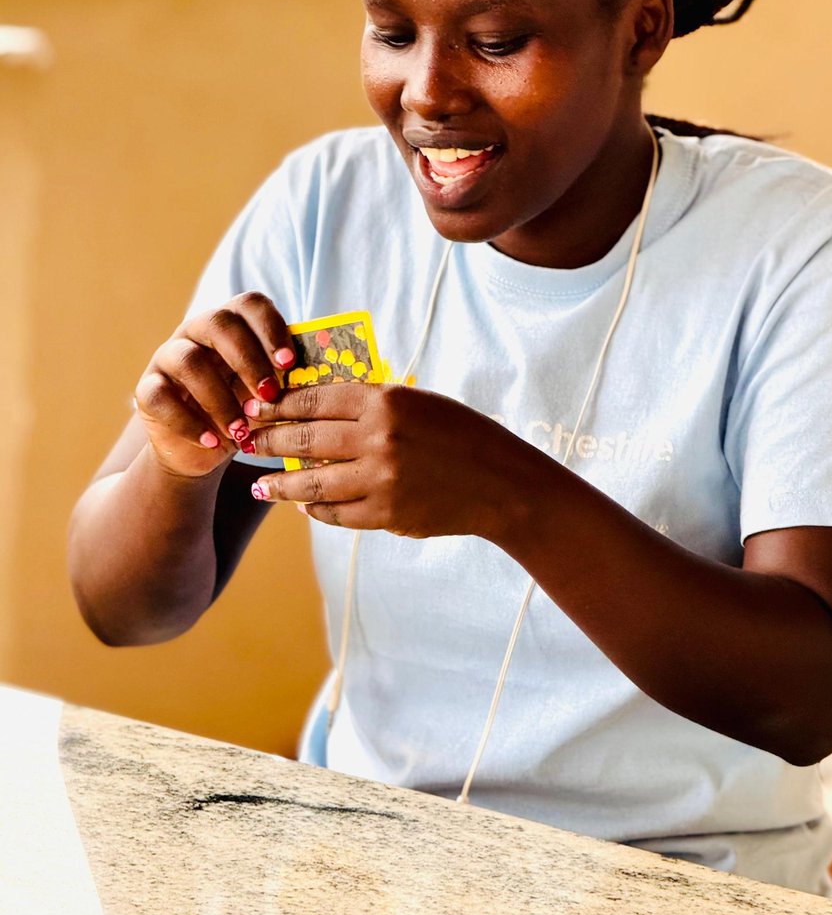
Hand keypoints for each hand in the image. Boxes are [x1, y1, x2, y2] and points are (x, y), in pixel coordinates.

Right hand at [133, 292, 295, 477]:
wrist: (204, 447)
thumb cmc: (245, 409)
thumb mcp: (268, 392)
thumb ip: (285, 377)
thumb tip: (320, 376)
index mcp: (232, 323)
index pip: (250, 304)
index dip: (271, 328)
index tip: (289, 362)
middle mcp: (197, 332)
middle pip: (218, 323)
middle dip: (248, 360)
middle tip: (270, 396)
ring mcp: (167, 358)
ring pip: (188, 361)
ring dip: (220, 398)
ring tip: (241, 431)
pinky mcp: (147, 390)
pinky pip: (159, 397)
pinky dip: (189, 423)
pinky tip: (213, 443)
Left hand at [244, 381, 528, 540]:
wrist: (501, 483)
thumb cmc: (463, 434)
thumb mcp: (419, 403)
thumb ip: (372, 405)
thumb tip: (318, 410)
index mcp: (386, 401)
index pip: (315, 399)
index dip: (279, 404)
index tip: (257, 406)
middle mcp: (378, 438)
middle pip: (304, 439)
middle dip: (268, 441)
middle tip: (246, 442)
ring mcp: (381, 480)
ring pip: (311, 483)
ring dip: (280, 485)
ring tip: (260, 484)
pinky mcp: (386, 515)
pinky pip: (337, 513)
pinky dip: (316, 510)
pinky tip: (303, 507)